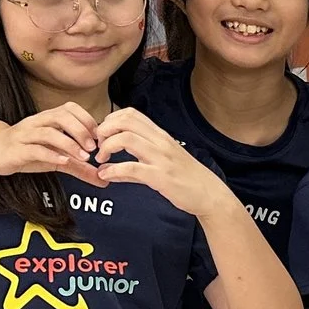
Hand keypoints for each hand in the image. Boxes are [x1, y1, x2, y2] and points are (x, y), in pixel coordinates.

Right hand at [0, 103, 105, 184]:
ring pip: (48, 132)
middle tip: (93, 148)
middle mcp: (37, 122)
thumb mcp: (57, 158)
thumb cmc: (28, 150)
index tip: (99, 137)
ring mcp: (25, 135)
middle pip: (61, 116)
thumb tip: (103, 180)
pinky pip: (34, 148)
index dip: (87, 120)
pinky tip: (63, 161)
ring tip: (83, 157)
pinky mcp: (16, 150)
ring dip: (69, 143)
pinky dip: (51, 154)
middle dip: (80, 130)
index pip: (70, 109)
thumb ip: (80, 167)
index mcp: (48, 119)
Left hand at [90, 107, 235, 216]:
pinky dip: (113, 171)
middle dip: (104, 130)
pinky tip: (106, 176)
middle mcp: (161, 142)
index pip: (131, 114)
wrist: (210, 194)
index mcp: (161, 135)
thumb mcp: (163, 162)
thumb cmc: (187, 178)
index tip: (104, 136)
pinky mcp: (160, 177)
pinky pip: (131, 168)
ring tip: (102, 160)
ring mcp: (161, 158)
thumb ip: (136, 162)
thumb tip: (109, 170)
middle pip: (125, 121)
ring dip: (107, 147)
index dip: (110, 121)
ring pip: (125, 139)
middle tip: (99, 146)